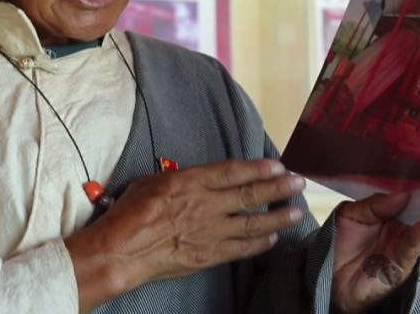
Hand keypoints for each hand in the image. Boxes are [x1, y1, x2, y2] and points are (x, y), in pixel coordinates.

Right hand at [65, 158, 306, 310]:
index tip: (278, 164)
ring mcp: (208, 232)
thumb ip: (180, 180)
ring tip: (296, 211)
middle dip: (278, 187)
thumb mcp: (151, 182)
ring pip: (251, 223)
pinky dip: (259, 243)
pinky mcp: (207, 255)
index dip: (259, 168)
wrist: (120, 250)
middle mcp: (203, 205)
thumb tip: (197, 178)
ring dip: (277, 217)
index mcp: (189, 182)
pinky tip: (273, 238)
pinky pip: (240, 248)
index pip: (233, 172)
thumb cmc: (128, 214)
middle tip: (299, 183)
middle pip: (249, 194)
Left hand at [330, 192, 419, 312]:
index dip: (412, 187)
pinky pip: (412, 248)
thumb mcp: (352, 216)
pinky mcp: (401, 263)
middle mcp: (399, 228)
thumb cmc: (340, 242)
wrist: (330, 276)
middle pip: (416, 211)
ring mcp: (402, 245)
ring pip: (418, 228)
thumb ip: (374, 205)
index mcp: (388, 213)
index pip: (403, 197)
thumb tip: (402, 195)